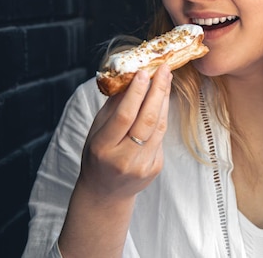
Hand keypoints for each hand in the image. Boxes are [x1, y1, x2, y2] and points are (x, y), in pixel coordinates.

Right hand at [78, 65, 172, 199]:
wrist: (105, 192)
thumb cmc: (97, 156)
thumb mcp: (96, 131)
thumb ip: (113, 106)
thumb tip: (130, 77)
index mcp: (103, 147)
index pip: (124, 116)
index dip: (136, 93)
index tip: (144, 72)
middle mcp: (123, 158)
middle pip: (146, 120)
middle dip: (158, 91)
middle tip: (164, 70)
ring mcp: (142, 166)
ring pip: (158, 127)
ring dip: (164, 101)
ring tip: (166, 80)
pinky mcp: (155, 168)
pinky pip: (160, 137)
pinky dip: (161, 117)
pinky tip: (161, 103)